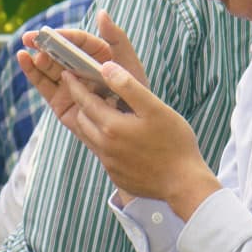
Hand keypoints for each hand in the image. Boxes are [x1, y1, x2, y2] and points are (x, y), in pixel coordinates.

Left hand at [18, 17, 218, 220]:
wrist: (184, 184)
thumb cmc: (174, 143)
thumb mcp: (155, 108)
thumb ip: (128, 86)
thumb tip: (106, 68)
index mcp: (111, 127)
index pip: (85, 101)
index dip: (75, 86)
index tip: (67, 75)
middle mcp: (105, 146)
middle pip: (83, 120)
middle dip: (80, 103)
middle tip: (83, 90)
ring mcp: (110, 164)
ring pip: (90, 138)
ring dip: (89, 122)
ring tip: (97, 110)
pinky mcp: (117, 175)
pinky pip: (102, 154)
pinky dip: (102, 140)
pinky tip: (116, 136)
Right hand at [19, 10, 148, 104]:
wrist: (132, 127)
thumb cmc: (134, 91)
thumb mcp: (128, 62)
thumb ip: (117, 38)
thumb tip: (102, 12)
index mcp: (96, 53)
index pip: (77, 40)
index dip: (62, 35)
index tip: (48, 32)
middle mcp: (80, 66)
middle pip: (59, 52)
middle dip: (44, 45)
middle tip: (30, 39)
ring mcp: (68, 83)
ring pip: (48, 67)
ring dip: (37, 58)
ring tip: (27, 52)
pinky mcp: (59, 101)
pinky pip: (43, 85)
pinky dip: (32, 72)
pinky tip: (23, 60)